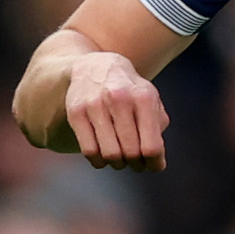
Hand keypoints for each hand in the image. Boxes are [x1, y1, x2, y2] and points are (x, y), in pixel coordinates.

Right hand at [65, 52, 169, 171]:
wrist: (96, 67)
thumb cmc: (129, 90)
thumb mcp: (150, 100)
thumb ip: (158, 127)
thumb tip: (158, 163)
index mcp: (144, 98)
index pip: (152, 145)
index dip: (154, 162)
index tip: (153, 166)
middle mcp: (120, 99)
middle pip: (131, 152)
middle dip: (136, 164)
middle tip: (137, 163)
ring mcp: (95, 105)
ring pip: (110, 154)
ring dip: (118, 164)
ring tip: (121, 159)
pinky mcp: (76, 112)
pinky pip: (89, 151)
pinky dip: (98, 161)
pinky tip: (103, 157)